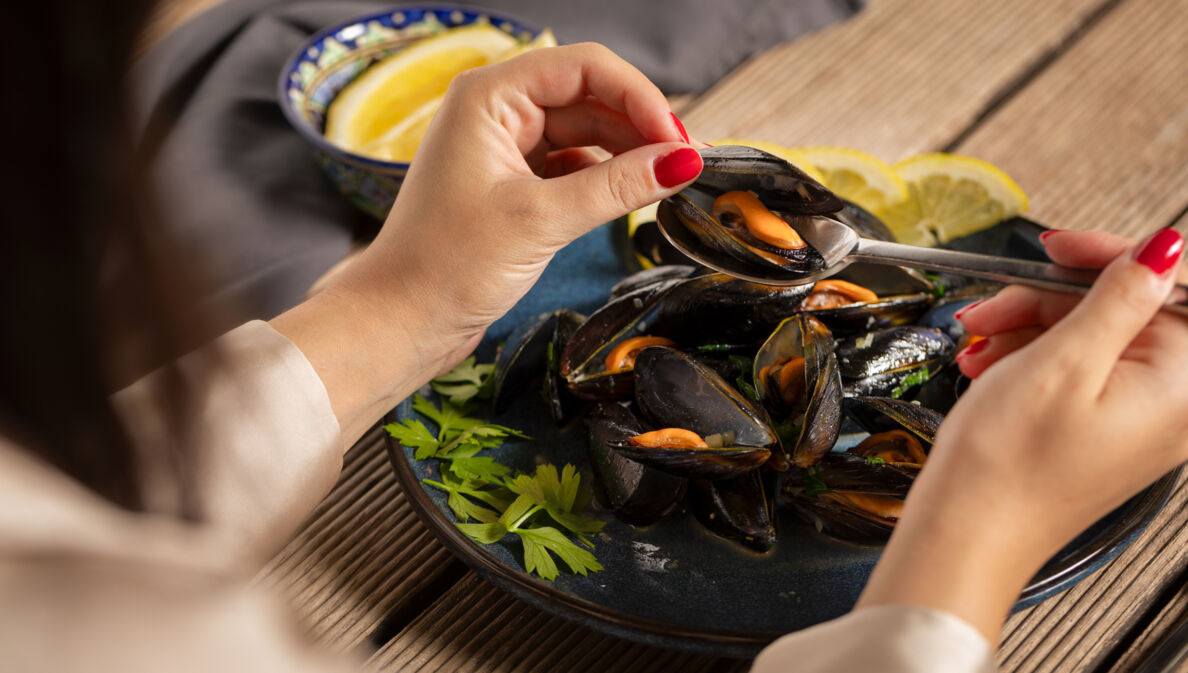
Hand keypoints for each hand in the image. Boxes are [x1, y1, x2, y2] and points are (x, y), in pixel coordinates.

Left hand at [272, 43, 702, 445]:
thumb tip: (682, 161)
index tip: (678, 141)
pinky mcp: (513, 185)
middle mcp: (496, 112)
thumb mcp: (541, 220)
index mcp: (489, 97)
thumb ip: (616, 186)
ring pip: (586, 133)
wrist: (400, 322)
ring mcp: (504, 148)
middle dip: (640, 127)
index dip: (640, 97)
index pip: (585, 67)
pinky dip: (604, 179)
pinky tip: (630, 197)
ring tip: (666, 184)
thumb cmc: (447, 266)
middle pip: (590, 97)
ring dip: (626, 155)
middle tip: (686, 166)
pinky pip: (573, 167)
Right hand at [857, 227, 1187, 641]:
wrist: (966, 536)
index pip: (1172, 288)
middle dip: (1052, 298)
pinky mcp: (1101, 430)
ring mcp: (1134, 420)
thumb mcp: (1060, 363)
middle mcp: (1169, 406)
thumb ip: (1118, 299)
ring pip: (1091, 336)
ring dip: (1030, 326)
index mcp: (1179, 387)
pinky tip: (990, 365)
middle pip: (1125, 311)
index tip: (1060, 248)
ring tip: (980, 342)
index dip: (1114, 257)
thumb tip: (1164, 250)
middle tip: (997, 306)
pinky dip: (1029, 357)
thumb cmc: (1006, 469)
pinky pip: (1076, 371)